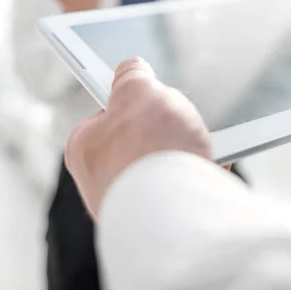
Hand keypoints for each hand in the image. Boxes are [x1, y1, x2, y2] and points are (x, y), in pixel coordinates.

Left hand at [65, 57, 211, 219]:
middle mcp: (101, 181)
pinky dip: (196, 175)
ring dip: (184, 150)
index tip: (151, 92)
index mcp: (84, 147)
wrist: (180, 213)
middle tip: (179, 119)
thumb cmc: (150, 151)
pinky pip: (182, 187)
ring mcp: (131, 205)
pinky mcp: (161, 222)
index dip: (133, 98)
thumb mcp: (138, 90)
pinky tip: (206, 168)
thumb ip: (133, 74)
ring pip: (164, 163)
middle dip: (165, 126)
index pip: (107, 113)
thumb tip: (130, 68)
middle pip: (139, 138)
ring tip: (198, 144)